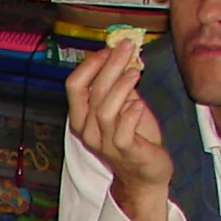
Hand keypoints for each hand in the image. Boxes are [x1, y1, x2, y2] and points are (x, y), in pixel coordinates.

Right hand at [64, 44, 172, 220]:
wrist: (145, 173)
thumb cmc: (135, 137)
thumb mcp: (124, 106)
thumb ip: (120, 85)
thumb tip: (123, 55)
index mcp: (82, 117)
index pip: (75, 85)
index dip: (91, 64)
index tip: (109, 48)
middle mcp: (88, 130)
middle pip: (91, 92)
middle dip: (110, 65)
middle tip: (127, 47)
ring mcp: (104, 142)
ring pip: (105, 110)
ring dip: (120, 87)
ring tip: (135, 71)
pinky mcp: (124, 151)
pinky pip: (122, 131)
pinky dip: (131, 114)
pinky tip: (140, 104)